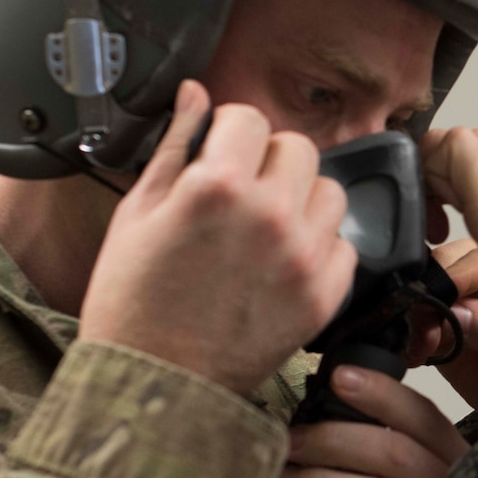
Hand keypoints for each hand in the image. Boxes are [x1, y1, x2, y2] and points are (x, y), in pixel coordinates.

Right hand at [79, 81, 355, 394]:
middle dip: (268, 160)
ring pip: (329, 192)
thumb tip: (194, 94)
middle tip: (241, 190)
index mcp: (217, 185)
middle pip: (297, 148)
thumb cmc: (133, 301)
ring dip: (301, 199)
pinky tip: (282, 262)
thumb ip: (175, 146)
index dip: (229, 131)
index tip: (219, 150)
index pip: (249, 118)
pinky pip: (343, 245)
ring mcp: (304, 256)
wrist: (157, 384)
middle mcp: (271, 215)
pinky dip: (319, 247)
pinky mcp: (324, 295)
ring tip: (265, 226)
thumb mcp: (137, 213)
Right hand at [409, 239, 477, 412]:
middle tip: (426, 327)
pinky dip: (411, 333)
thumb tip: (463, 313)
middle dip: (432, 291)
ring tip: (421, 345)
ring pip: (429, 289)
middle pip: (449, 265)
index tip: (440, 298)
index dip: (456, 275)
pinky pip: (420, 321)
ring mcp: (468, 305)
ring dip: (418, 312)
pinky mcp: (447, 331)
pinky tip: (415, 352)